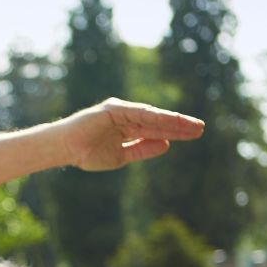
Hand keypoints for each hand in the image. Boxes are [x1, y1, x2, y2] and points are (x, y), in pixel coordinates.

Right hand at [53, 98, 204, 171]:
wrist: (65, 149)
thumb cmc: (88, 153)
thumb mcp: (121, 157)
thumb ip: (142, 149)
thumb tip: (166, 145)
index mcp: (128, 128)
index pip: (157, 129)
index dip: (176, 132)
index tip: (195, 134)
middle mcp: (127, 117)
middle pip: (158, 121)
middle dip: (179, 125)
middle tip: (201, 128)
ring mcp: (120, 112)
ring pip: (152, 117)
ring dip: (172, 121)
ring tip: (192, 125)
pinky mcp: (112, 109)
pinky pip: (137, 113)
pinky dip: (153, 116)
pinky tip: (170, 120)